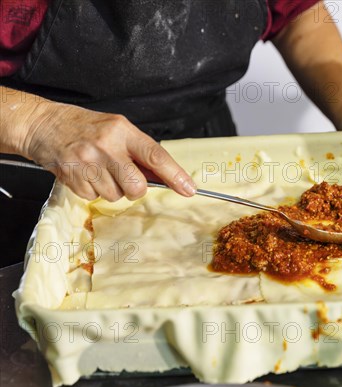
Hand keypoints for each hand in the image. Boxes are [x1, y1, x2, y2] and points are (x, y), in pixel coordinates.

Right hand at [17, 101, 195, 200]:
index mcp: (122, 131)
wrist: (43, 124)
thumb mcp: (117, 129)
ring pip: (116, 196)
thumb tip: (164, 176)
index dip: (175, 175)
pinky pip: (95, 198)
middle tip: (126, 178)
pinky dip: (94, 190)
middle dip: (136, 189)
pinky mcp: (72, 178)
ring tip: (100, 170)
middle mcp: (106, 146)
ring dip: (113, 189)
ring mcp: (87, 163)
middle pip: (137, 186)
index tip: (189, 188)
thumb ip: (139, 151)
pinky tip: (87, 174)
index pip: (156, 156)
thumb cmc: (85, 127)